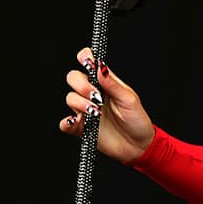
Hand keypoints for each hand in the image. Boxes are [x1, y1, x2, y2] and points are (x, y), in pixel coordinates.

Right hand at [59, 48, 154, 163]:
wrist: (137, 146)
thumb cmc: (137, 120)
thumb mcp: (129, 99)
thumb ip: (113, 84)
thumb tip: (100, 67)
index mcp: (105, 83)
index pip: (90, 64)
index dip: (85, 57)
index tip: (86, 60)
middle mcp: (93, 94)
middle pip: (74, 78)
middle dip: (81, 84)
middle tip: (95, 95)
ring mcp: (86, 110)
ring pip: (70, 98)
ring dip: (80, 103)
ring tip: (96, 111)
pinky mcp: (81, 128)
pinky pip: (65, 124)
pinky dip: (67, 122)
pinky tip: (77, 122)